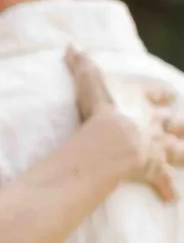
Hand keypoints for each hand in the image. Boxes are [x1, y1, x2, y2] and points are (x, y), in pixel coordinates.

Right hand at [67, 46, 183, 202]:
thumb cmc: (104, 108)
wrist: (114, 139)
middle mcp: (154, 124)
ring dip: (180, 154)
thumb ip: (82, 63)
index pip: (156, 95)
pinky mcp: (153, 169)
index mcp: (141, 103)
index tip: (170, 97)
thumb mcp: (91, 80)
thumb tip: (71, 45)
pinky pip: (162, 180)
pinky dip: (167, 188)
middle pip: (173, 124)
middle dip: (178, 127)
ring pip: (175, 150)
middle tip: (182, 128)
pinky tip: (172, 197)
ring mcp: (156, 147)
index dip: (161, 96)